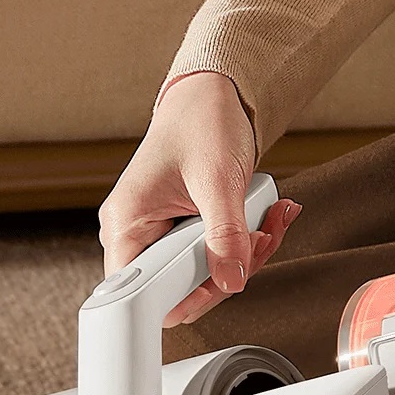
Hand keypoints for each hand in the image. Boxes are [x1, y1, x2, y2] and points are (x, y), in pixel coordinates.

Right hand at [99, 71, 302, 326]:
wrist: (212, 95)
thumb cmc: (201, 122)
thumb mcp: (217, 180)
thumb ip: (225, 235)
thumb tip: (232, 281)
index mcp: (126, 223)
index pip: (139, 292)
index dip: (182, 298)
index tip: (221, 285)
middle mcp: (136, 233)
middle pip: (177, 291)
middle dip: (229, 271)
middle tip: (258, 240)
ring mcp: (160, 235)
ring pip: (202, 277)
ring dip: (246, 256)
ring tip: (269, 221)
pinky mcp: (183, 233)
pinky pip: (214, 258)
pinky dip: (246, 244)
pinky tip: (266, 218)